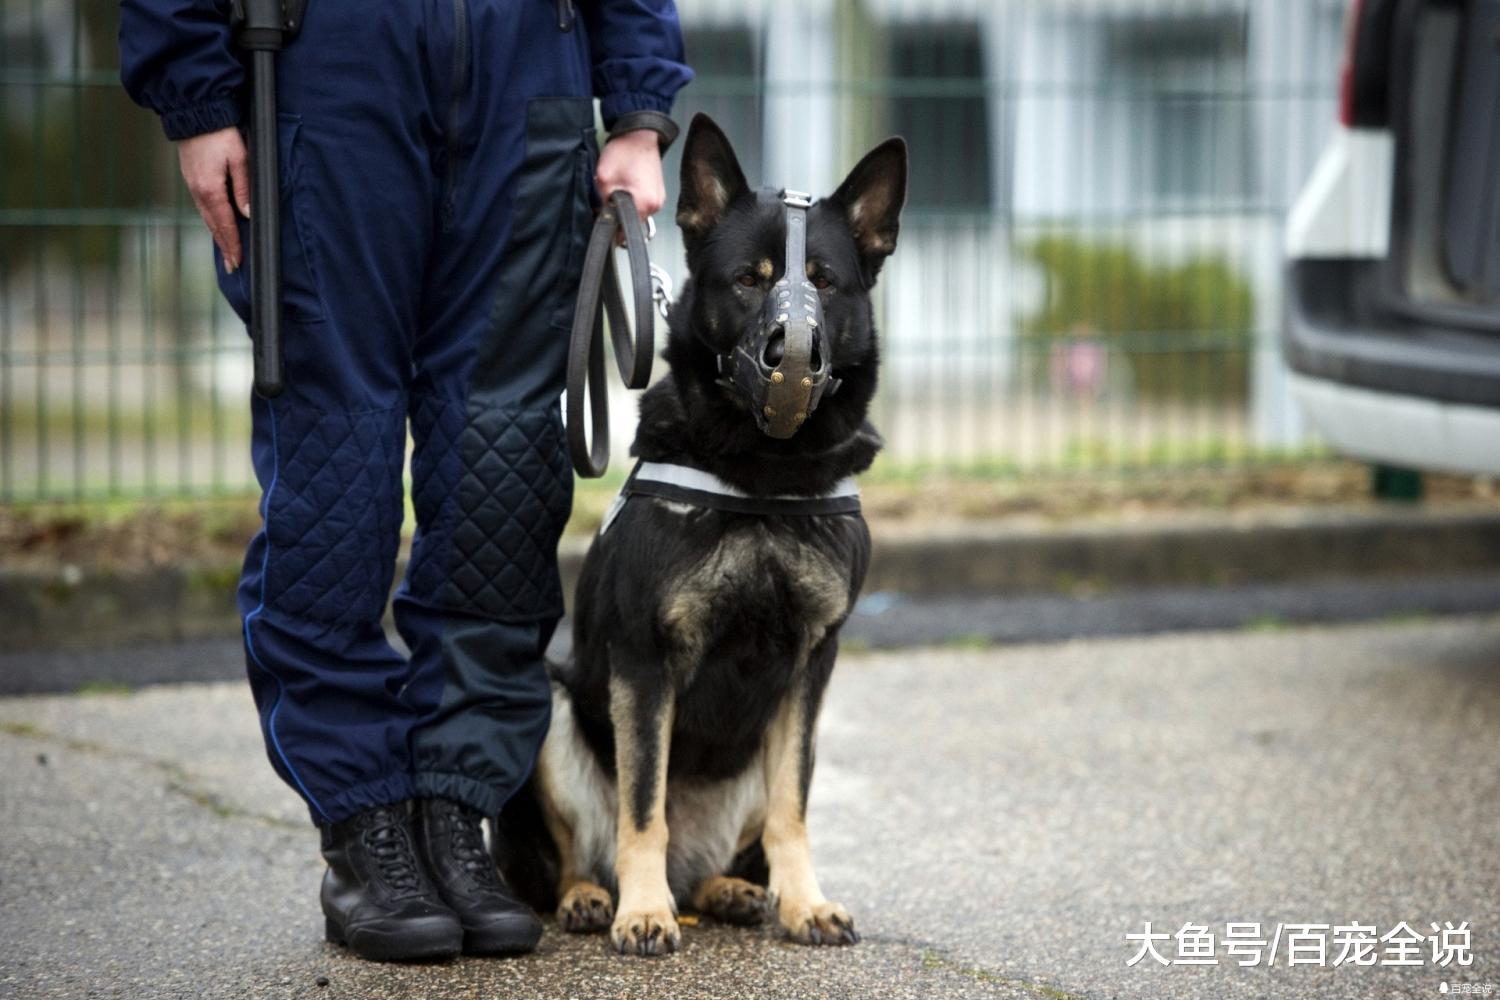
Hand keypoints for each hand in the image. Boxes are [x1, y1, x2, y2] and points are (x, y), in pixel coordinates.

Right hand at [176, 126, 249, 271]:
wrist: (194, 112)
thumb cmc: (221, 133)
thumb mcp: (240, 158)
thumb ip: (244, 187)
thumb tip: (247, 214)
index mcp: (211, 190)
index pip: (225, 225)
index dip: (233, 245)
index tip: (238, 262)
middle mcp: (198, 192)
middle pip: (214, 226)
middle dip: (225, 247)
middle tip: (233, 267)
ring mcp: (192, 185)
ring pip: (207, 217)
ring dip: (217, 235)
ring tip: (227, 252)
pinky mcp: (192, 178)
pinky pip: (203, 207)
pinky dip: (211, 220)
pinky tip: (217, 225)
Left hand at [595, 129, 664, 224]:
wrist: (638, 133)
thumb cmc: (624, 151)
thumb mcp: (604, 179)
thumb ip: (603, 203)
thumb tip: (604, 216)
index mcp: (644, 204)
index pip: (625, 233)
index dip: (611, 229)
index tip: (605, 218)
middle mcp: (655, 204)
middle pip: (631, 223)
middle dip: (618, 213)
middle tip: (610, 195)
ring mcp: (659, 199)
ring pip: (637, 213)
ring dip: (626, 205)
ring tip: (621, 185)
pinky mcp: (659, 192)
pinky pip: (644, 203)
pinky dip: (634, 198)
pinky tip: (628, 183)